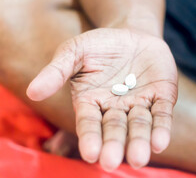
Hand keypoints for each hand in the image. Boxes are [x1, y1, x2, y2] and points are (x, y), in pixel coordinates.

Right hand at [26, 28, 177, 170]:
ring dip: (140, 141)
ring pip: (140, 125)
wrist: (131, 34)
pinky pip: (162, 113)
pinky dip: (161, 128)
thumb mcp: (74, 51)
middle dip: (114, 144)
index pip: (90, 123)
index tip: (91, 154)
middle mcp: (116, 108)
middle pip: (115, 129)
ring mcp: (141, 103)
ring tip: (139, 158)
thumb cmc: (99, 45)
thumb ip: (56, 71)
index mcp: (91, 102)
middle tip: (112, 162)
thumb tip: (32, 92)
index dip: (90, 138)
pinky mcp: (162, 96)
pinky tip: (160, 142)